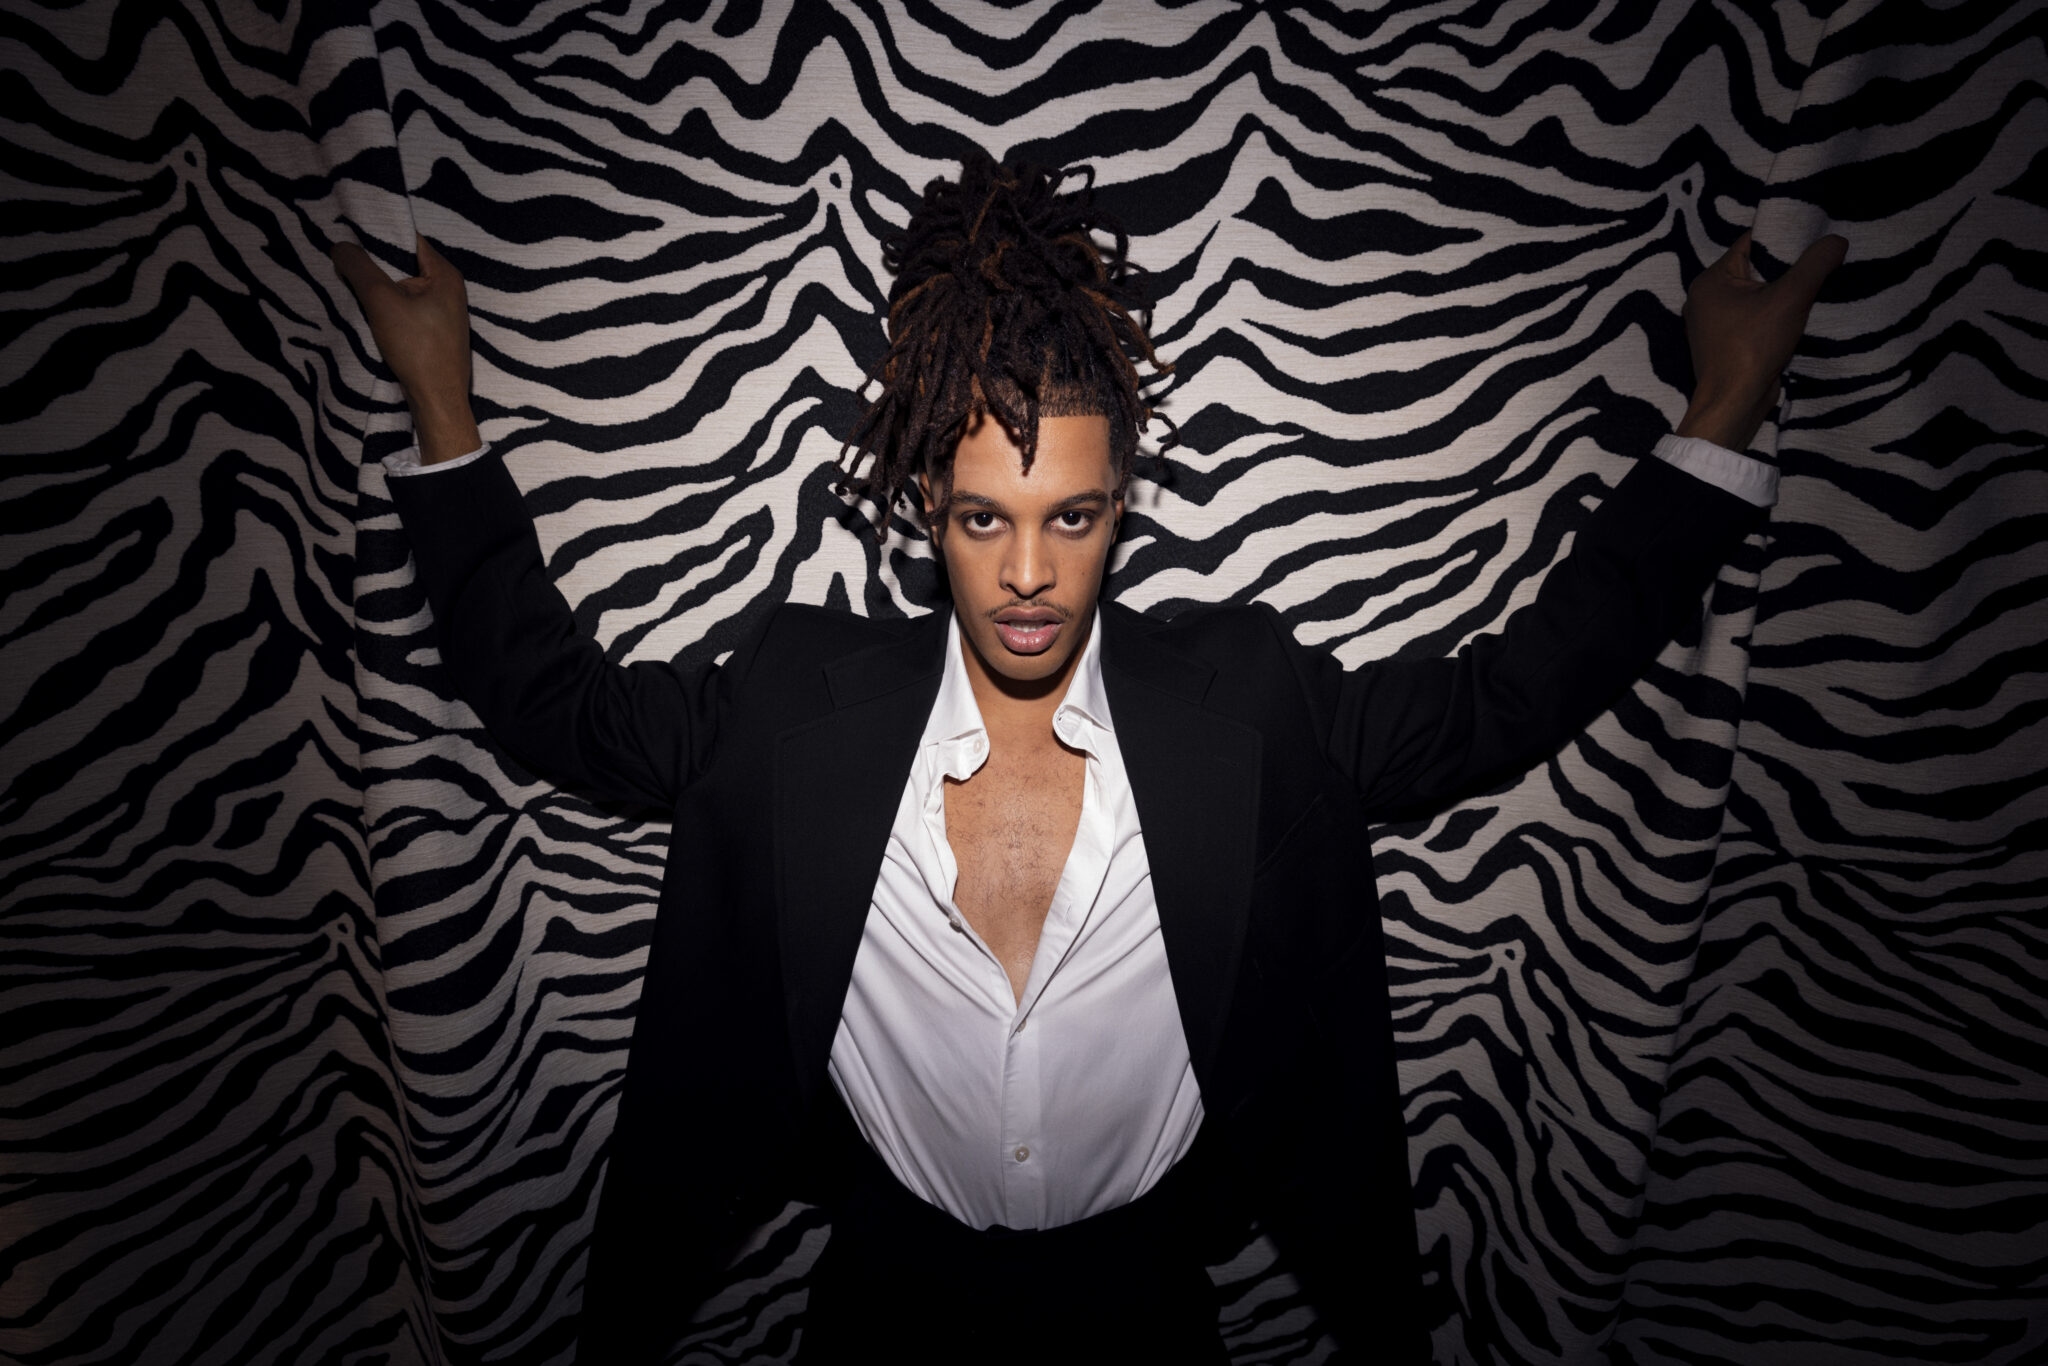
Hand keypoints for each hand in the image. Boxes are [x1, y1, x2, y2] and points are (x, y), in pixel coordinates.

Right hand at [331, 233, 481, 464]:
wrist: (437, 400)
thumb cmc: (417, 347)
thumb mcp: (382, 301)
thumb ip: (360, 269)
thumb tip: (340, 246)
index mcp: (445, 275)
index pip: (409, 240)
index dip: (380, 236)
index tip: (349, 235)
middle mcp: (448, 290)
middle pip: (404, 265)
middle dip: (375, 265)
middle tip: (344, 262)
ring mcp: (442, 313)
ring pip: (402, 290)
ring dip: (378, 290)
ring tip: (350, 285)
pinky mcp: (433, 333)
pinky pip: (405, 310)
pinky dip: (387, 309)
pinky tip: (367, 314)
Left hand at [1677, 229, 1846, 452]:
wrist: (1733, 403)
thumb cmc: (1753, 347)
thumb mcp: (1790, 299)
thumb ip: (1814, 265)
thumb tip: (1837, 240)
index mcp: (1711, 280)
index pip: (1751, 243)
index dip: (1784, 238)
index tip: (1815, 236)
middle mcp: (1706, 298)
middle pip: (1755, 269)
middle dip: (1787, 267)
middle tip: (1821, 261)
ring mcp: (1714, 322)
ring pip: (1757, 295)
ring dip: (1784, 293)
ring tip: (1816, 286)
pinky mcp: (1726, 342)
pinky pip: (1755, 317)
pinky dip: (1775, 314)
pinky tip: (1799, 314)